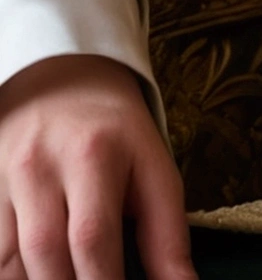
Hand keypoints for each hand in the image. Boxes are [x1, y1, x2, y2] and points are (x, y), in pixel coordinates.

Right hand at [0, 56, 193, 279]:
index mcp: (94, 153)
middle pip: (47, 254)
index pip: (93, 236)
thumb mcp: (153, 165)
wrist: (60, 81)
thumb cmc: (115, 133)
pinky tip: (43, 276)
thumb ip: (167, 233)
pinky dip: (16, 276)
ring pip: (11, 262)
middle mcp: (42, 166)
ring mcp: (6, 181)